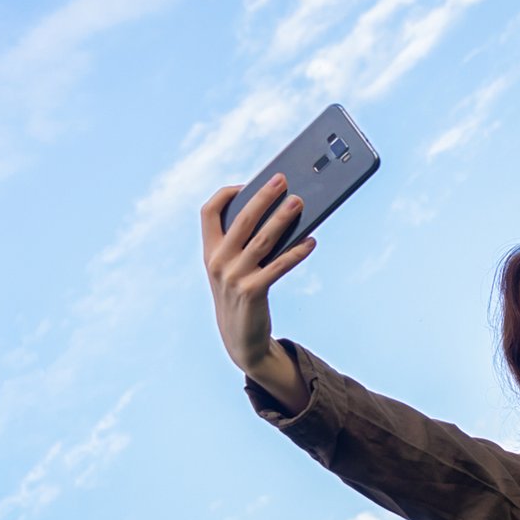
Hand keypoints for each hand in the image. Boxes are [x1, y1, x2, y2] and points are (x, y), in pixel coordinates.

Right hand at [201, 173, 315, 374]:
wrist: (239, 339)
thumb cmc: (241, 295)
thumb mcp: (232, 269)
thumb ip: (244, 244)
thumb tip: (279, 213)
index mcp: (209, 252)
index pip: (207, 213)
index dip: (225, 195)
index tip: (246, 185)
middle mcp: (218, 262)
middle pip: (242, 220)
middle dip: (263, 196)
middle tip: (282, 179)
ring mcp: (234, 278)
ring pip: (263, 239)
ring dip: (283, 218)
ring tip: (299, 202)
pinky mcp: (253, 292)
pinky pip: (279, 265)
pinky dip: (297, 252)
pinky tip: (311, 241)